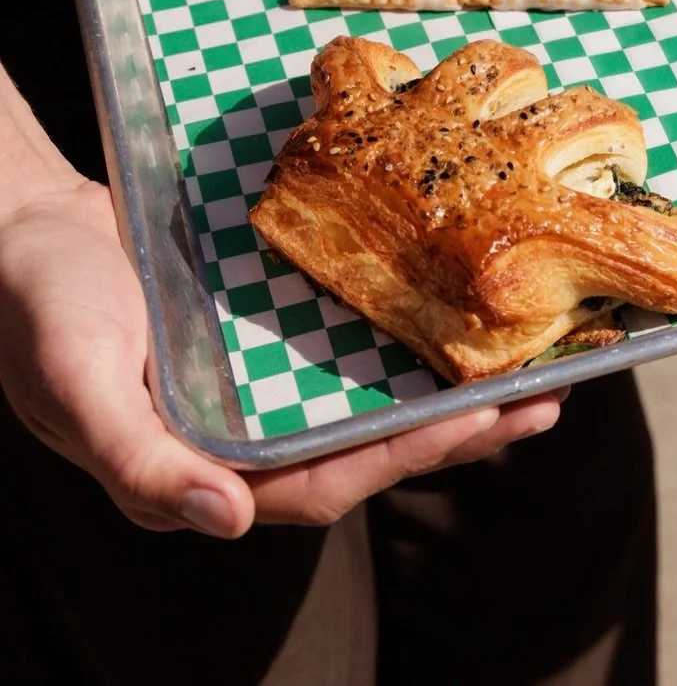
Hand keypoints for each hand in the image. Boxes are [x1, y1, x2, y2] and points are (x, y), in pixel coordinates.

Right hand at [0, 178, 563, 537]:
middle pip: (370, 447)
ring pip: (372, 397)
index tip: (480, 420)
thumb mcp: (79, 386)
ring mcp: (260, 381)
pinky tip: (454, 309)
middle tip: (547, 398)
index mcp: (201, 472)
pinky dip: (404, 331)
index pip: (324, 482)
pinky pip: (349, 340)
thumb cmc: (40, 312)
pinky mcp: (268, 328)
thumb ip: (143, 461)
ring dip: (450, 386)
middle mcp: (243, 435)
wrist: (23, 233)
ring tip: (535, 366)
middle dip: (460, 430)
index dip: (405, 456)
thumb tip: (225, 521)